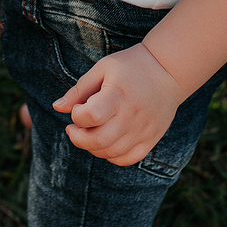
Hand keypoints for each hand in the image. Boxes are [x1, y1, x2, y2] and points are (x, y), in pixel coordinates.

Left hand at [53, 41, 183, 165]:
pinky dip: (112, 156)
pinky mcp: (151, 138)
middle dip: (78, 138)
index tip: (78, 109)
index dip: (77, 116)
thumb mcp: (102, 69)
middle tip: (74, 128)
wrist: (168, 71)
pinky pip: (128, 159)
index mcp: (118, 94)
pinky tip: (106, 142)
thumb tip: (57, 107)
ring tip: (89, 133)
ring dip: (92, 147)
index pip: (91, 116)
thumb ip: (79, 89)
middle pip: (99, 140)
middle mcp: (132, 115)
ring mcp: (144, 130)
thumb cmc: (130, 67)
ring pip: (111, 153)